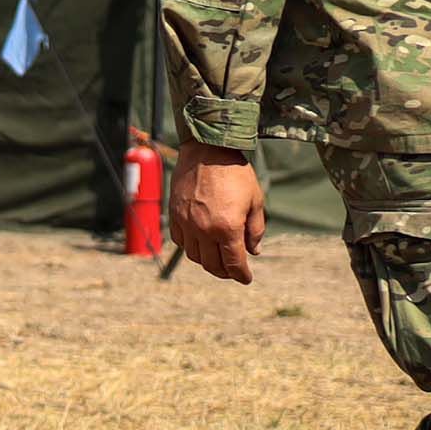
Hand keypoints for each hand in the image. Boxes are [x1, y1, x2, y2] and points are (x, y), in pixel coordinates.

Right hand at [171, 144, 265, 283]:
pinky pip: (180, 240)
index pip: (234, 263)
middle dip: (225, 272)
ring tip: (217, 257)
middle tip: (233, 271)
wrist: (207, 150)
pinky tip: (200, 242)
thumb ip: (256, 229)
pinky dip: (191, 247)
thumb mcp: (255, 201)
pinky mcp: (175, 215)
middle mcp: (204, 230)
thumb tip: (254, 251)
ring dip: (207, 261)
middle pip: (212, 264)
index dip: (242, 275)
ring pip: (194, 256)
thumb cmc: (236, 174)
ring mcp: (186, 223)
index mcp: (227, 228)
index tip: (246, 278)